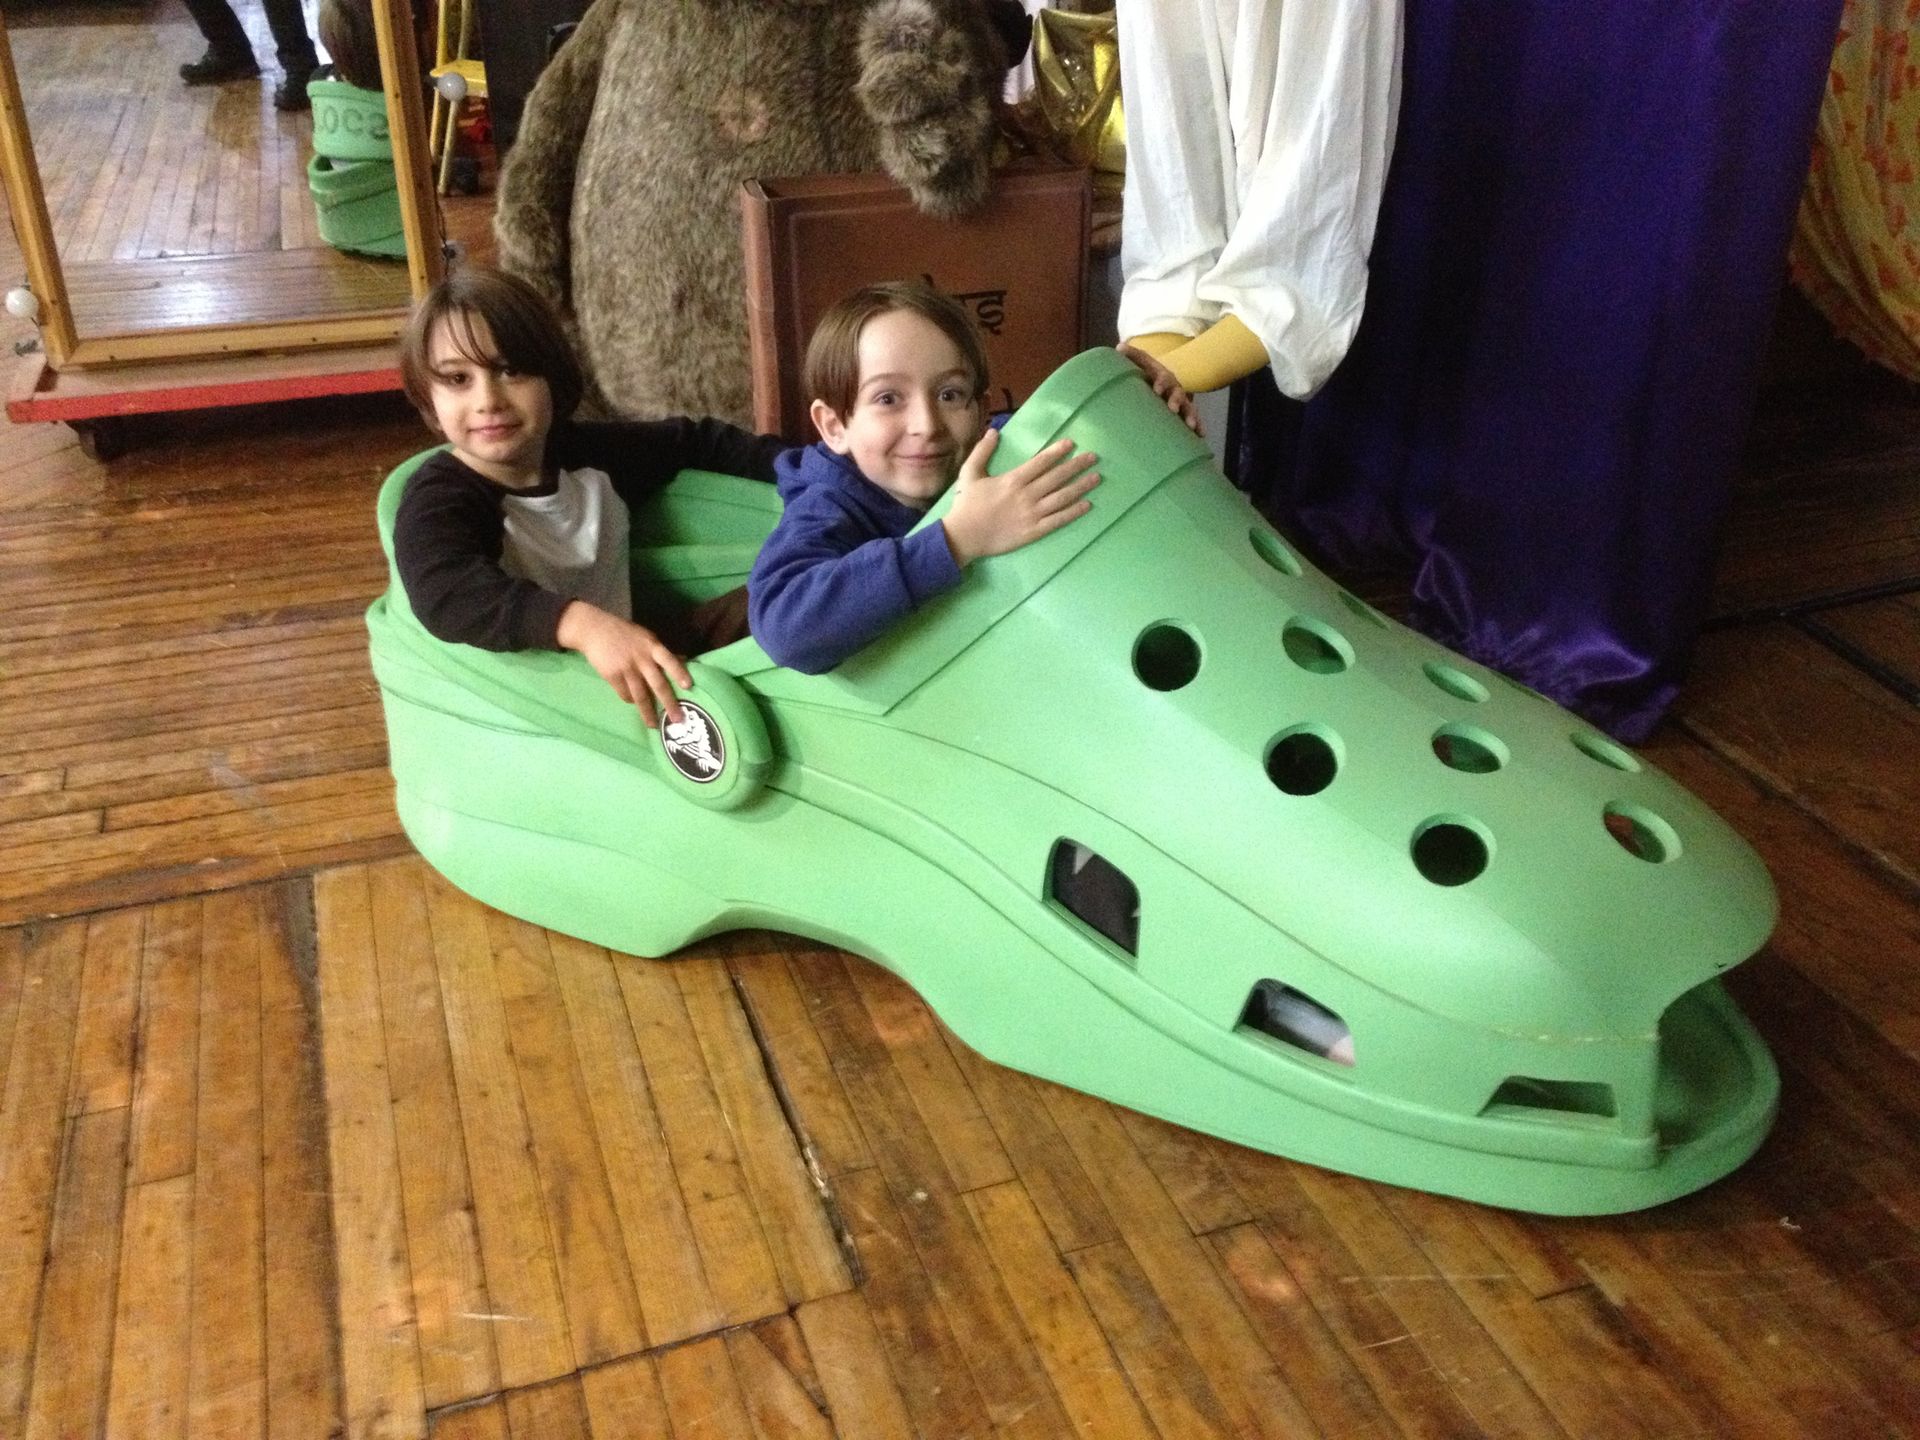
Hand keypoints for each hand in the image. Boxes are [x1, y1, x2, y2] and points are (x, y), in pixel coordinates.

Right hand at [556, 601, 691, 728]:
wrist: (594, 629)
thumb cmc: (624, 633)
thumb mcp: (646, 637)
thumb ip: (661, 652)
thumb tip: (683, 661)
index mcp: (652, 646)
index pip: (670, 660)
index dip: (679, 673)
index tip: (689, 686)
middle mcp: (641, 658)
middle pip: (657, 683)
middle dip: (669, 703)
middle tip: (678, 719)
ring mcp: (626, 668)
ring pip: (640, 695)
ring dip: (648, 712)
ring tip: (654, 725)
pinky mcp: (612, 675)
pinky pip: (625, 694)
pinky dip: (631, 700)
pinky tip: (634, 704)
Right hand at [942, 431, 1100, 567]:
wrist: (963, 537)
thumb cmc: (966, 504)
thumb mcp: (970, 472)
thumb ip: (982, 451)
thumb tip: (994, 431)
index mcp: (1013, 479)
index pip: (1041, 462)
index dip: (1058, 452)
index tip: (1072, 444)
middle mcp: (1027, 495)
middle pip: (1057, 477)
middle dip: (1077, 465)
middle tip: (1094, 457)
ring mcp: (1032, 514)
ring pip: (1062, 497)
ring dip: (1081, 487)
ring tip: (1097, 478)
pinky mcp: (1034, 531)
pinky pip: (1058, 520)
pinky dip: (1074, 512)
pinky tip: (1087, 505)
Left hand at [1116, 341, 1202, 433]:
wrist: (1163, 377)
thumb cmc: (1149, 372)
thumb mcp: (1142, 362)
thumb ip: (1133, 355)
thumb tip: (1119, 347)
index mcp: (1163, 376)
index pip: (1163, 377)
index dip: (1161, 382)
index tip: (1157, 390)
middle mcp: (1174, 387)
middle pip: (1178, 393)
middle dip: (1176, 400)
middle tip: (1173, 409)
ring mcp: (1182, 400)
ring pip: (1188, 407)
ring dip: (1191, 416)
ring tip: (1191, 426)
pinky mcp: (1185, 412)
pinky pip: (1193, 419)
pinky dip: (1198, 426)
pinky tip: (1201, 436)